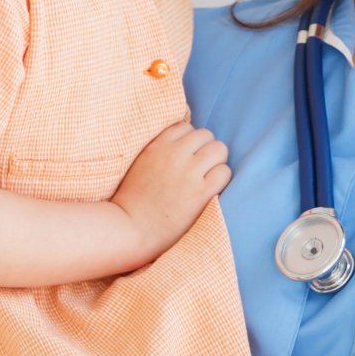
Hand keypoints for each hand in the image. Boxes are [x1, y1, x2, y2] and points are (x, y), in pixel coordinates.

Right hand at [111, 121, 230, 260]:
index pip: (185, 127)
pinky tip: (211, 189)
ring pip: (219, 149)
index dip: (189, 142)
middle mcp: (174, 154)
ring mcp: (189, 172)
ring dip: (217, 162)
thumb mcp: (139, 165)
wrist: (130, 228)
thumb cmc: (131, 201)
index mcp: (157, 146)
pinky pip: (224, 172)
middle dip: (205, 149)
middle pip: (206, 135)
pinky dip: (221, 179)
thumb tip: (179, 146)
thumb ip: (157, 152)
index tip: (187, 156)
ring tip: (208, 177)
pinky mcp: (200, 192)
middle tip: (200, 168)